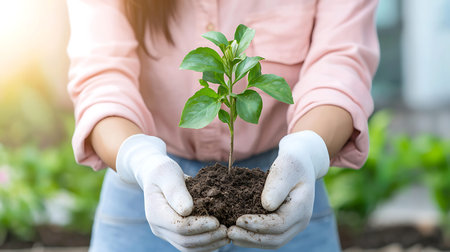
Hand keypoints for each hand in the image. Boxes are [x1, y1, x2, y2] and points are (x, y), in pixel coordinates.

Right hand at [116, 134, 228, 250]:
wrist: (157, 176)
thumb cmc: (164, 172)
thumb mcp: (169, 174)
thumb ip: (176, 191)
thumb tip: (187, 210)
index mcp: (155, 213)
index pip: (179, 226)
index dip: (199, 226)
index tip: (217, 221)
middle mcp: (159, 228)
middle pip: (184, 241)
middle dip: (207, 238)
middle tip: (226, 231)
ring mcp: (166, 233)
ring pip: (188, 248)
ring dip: (209, 244)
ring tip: (226, 236)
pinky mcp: (175, 234)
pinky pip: (191, 246)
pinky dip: (206, 245)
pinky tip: (219, 238)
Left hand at [228, 130, 328, 248]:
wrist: (301, 162)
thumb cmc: (292, 161)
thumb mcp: (286, 165)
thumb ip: (278, 184)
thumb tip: (267, 206)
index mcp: (301, 207)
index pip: (279, 224)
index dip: (258, 225)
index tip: (238, 220)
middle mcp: (300, 221)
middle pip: (275, 239)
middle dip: (251, 238)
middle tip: (229, 232)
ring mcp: (294, 225)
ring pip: (273, 241)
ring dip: (251, 241)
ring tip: (231, 235)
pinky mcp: (285, 225)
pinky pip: (270, 236)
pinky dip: (254, 237)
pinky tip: (238, 233)